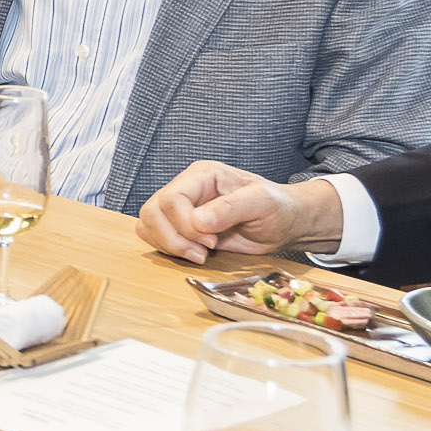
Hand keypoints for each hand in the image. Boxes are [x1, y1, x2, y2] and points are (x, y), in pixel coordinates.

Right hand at [135, 162, 342, 262]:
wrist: (283, 223)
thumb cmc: (276, 207)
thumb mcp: (261, 203)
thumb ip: (231, 208)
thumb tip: (199, 221)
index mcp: (201, 175)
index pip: (171, 198)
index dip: (185, 225)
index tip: (212, 240)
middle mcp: (186, 189)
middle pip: (152, 212)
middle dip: (174, 239)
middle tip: (204, 252)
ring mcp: (180, 209)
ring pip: (147, 224)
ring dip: (169, 246)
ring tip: (199, 255)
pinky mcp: (180, 228)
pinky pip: (154, 237)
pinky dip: (168, 250)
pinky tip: (194, 254)